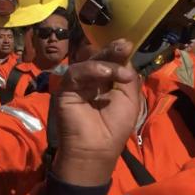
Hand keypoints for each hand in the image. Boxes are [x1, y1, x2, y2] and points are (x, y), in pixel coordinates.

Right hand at [51, 39, 140, 185]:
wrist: (96, 149)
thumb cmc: (115, 128)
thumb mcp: (130, 99)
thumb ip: (127, 76)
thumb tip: (125, 55)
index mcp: (106, 84)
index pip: (110, 62)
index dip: (118, 53)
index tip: (128, 45)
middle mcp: (91, 82)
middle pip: (99, 58)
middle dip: (111, 50)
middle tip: (123, 45)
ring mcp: (77, 84)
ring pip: (88, 63)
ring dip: (105, 63)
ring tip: (118, 72)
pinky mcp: (65, 89)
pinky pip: (76, 73)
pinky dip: (90, 70)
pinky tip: (104, 73)